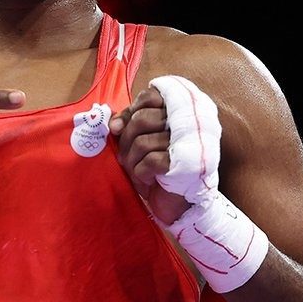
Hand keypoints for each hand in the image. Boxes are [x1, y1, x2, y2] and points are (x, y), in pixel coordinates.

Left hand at [109, 84, 193, 224]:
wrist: (176, 204)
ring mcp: (188, 143)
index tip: (122, 128)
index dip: (131, 111)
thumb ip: (127, 124)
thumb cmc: (156, 169)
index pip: (149, 97)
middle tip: (128, 157)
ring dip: (132, 160)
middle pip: (142, 119)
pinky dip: (142, 173)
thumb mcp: (138, 142)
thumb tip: (114, 124)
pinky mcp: (186, 164)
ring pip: (142, 142)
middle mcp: (186, 123)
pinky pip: (150, 160)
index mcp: (178, 113)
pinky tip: (149, 179)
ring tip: (139, 171)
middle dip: (127, 140)